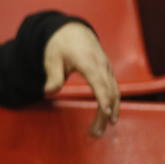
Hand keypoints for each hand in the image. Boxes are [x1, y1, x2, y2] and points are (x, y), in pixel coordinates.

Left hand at [42, 22, 119, 136]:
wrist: (72, 30)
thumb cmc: (60, 45)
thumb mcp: (51, 58)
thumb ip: (52, 76)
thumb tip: (49, 92)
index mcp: (88, 61)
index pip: (99, 82)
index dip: (103, 98)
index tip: (106, 113)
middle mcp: (102, 65)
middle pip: (110, 91)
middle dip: (106, 113)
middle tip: (95, 133)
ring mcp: (107, 68)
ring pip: (115, 92)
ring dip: (111, 111)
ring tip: (100, 129)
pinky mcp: (107, 71)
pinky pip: (114, 89)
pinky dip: (113, 103)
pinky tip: (108, 116)